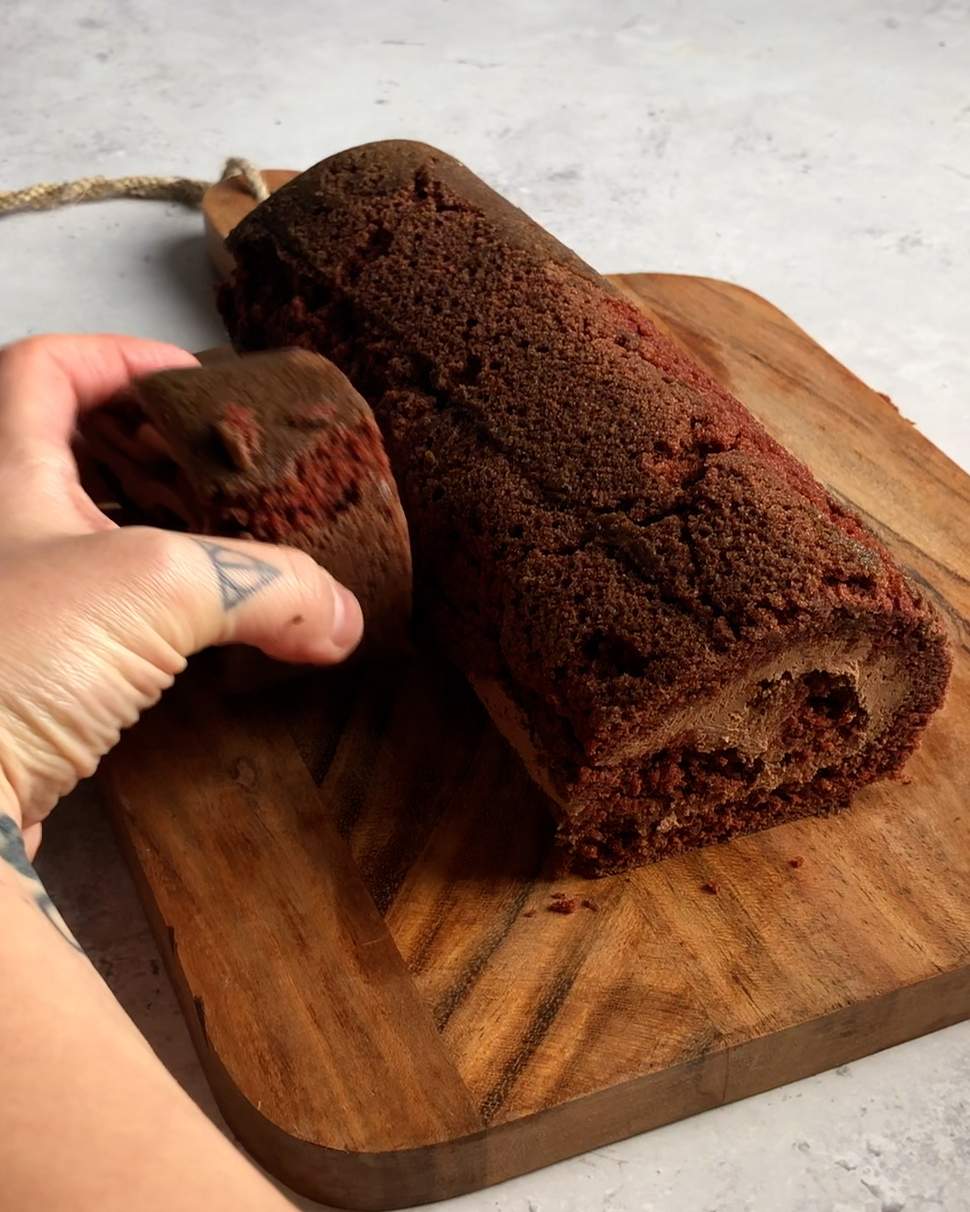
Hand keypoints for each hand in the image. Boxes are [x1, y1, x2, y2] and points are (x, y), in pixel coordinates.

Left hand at [0, 334, 363, 854]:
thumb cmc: (11, 660)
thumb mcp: (157, 587)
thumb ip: (268, 585)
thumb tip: (345, 618)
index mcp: (4, 471)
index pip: (46, 367)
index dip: (121, 356)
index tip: (193, 383)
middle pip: (70, 450)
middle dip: (154, 452)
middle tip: (228, 469)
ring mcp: (9, 604)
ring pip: (85, 537)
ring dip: (157, 534)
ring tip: (232, 544)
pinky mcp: (22, 674)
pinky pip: (94, 616)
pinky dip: (149, 611)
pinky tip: (201, 633)